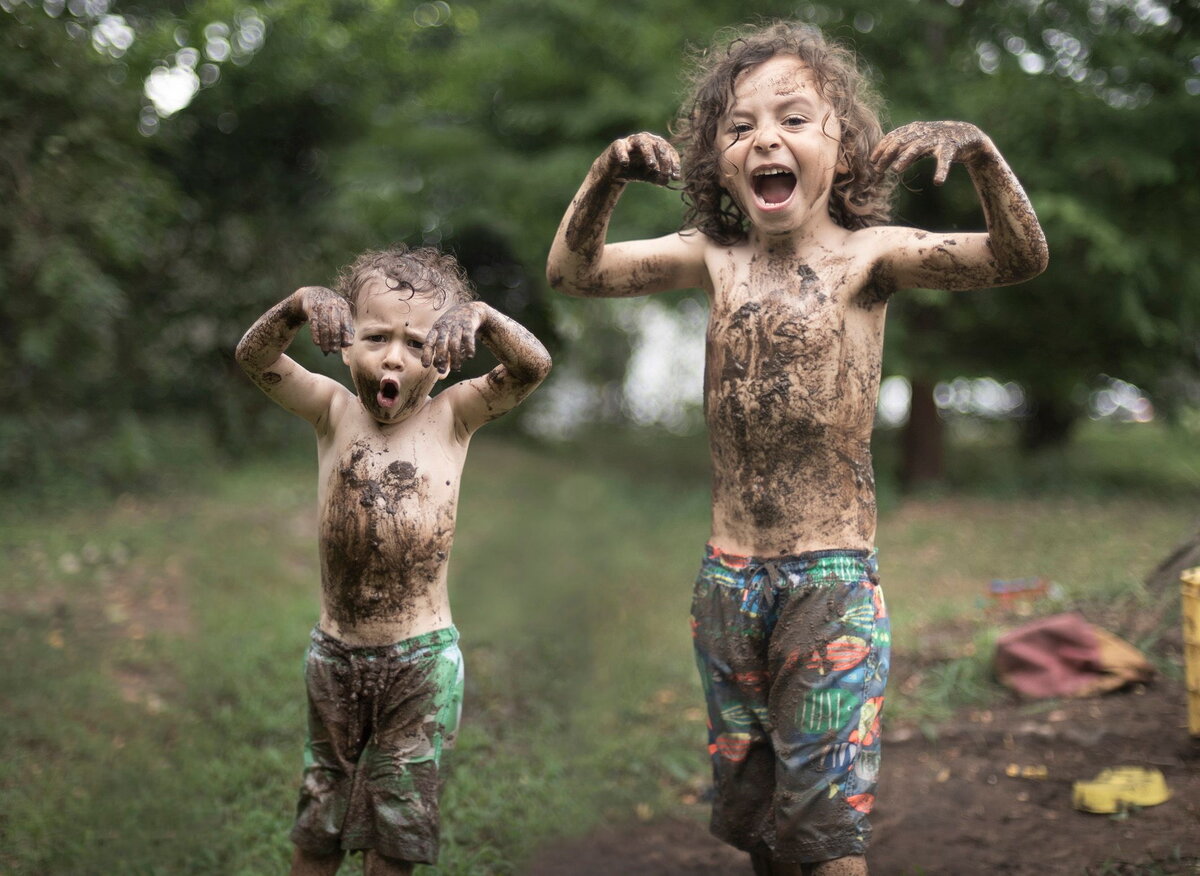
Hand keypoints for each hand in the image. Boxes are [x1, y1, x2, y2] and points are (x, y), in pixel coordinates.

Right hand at [299, 286, 353, 353]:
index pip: (347, 321)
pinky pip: (314, 324)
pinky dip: (316, 335)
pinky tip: (317, 343)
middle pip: (335, 325)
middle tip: (334, 351)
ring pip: (324, 326)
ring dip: (325, 341)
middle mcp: (333, 304)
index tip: (347, 344)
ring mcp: (321, 305)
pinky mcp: (310, 307)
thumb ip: (345, 325)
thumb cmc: (328, 308)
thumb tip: (348, 343)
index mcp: (343, 306)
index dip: (347, 334)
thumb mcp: (338, 312)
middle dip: (335, 340)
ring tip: (326, 351)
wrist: (311, 294)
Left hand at [422, 302, 485, 372]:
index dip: (426, 353)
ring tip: (456, 369)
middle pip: (441, 343)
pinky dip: (469, 348)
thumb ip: (442, 353)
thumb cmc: (454, 328)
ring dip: (455, 357)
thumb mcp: (444, 336)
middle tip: (442, 371)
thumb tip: (439, 373)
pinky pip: (468, 337)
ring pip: (454, 343)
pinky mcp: (469, 325)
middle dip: (441, 357)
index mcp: (436, 329)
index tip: (426, 365)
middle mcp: (445, 327)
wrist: (470, 309)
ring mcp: (457, 325)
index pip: (429, 342)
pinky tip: (469, 357)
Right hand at [601, 133, 680, 185]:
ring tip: (652, 165)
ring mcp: (631, 141)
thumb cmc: (635, 170)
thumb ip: (659, 178)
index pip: (669, 151)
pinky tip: (625, 163)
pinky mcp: (617, 145)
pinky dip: (623, 154)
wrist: (615, 173)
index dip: (674, 163)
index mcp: (656, 145)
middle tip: (666, 173)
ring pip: (643, 142)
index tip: (675, 177)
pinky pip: (620, 147)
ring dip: (649, 153)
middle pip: (659, 145)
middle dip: (664, 159)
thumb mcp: (649, 176)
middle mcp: (646, 139)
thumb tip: (667, 180)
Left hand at [871, 121, 992, 185]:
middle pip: (901, 142)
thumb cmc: (938, 141)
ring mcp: (938, 139)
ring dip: (906, 158)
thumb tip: (881, 161)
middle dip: (888, 155)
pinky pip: (945, 160)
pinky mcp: (951, 147)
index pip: (894, 137)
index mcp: (915, 130)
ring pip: (919, 148)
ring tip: (896, 170)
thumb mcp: (918, 143)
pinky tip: (938, 182)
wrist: (967, 134)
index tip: (871, 161)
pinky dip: (942, 170)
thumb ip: (903, 150)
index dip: (881, 148)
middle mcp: (924, 132)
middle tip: (877, 169)